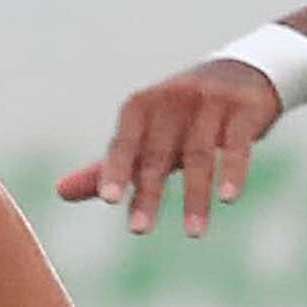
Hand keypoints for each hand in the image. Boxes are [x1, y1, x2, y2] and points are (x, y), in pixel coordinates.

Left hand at [57, 57, 286, 237]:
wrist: (246, 72)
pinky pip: (236, 144)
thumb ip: (109, 165)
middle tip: (139, 230)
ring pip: (198, 154)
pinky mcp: (244, 109)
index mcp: (142, 106)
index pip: (123, 142)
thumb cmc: (183, 114)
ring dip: (196, 197)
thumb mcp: (146, 135)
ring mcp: (210, 102)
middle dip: (148, 193)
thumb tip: (60, 192)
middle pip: (157, 152)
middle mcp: (172, 99)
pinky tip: (228, 199)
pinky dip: (232, 172)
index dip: (114, 169)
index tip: (108, 200)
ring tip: (193, 234)